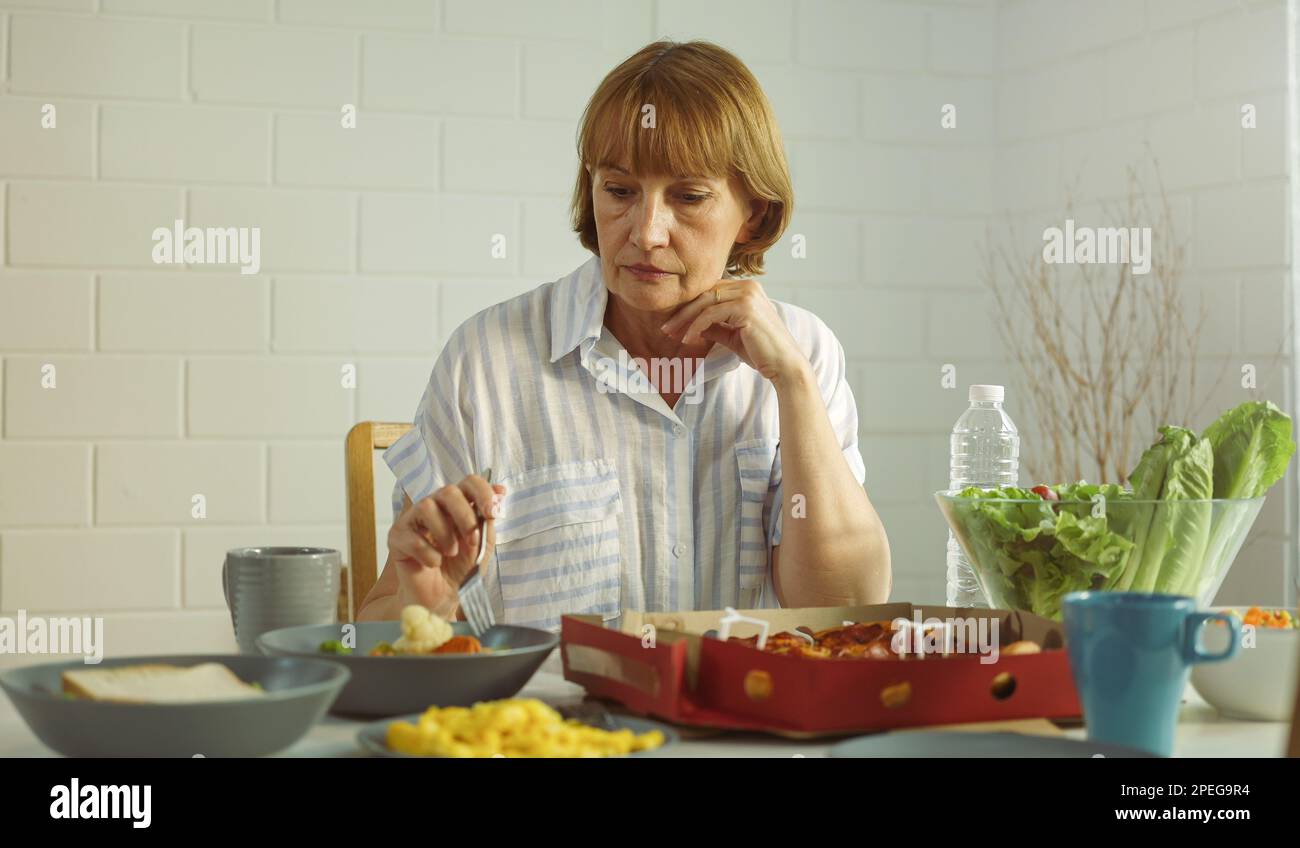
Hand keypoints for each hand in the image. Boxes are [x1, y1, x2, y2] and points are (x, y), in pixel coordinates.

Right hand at [386, 473, 504, 618]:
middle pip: (448, 491)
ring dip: (445, 534)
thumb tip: (500, 492)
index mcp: (458, 504)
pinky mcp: (397, 536)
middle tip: (472, 541)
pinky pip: (412, 537)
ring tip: (450, 553)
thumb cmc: (461, 568)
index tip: (493, 513)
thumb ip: (488, 520)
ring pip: (427, 507)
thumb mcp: (483, 544)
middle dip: (465, 517)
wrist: (441, 597)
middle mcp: (435, 505)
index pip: (470, 482)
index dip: (483, 493)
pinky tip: (433, 564)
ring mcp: (413, 519)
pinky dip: (429, 554)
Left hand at [659, 279, 808, 381]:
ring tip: (671, 334)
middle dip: (683, 311)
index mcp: (747, 289)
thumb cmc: (761, 352)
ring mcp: (748, 295)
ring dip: (685, 319)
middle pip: (705, 293)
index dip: (690, 306)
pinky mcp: (746, 307)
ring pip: (705, 301)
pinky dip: (696, 326)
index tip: (673, 323)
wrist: (784, 365)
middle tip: (666, 328)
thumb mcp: (732, 335)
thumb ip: (715, 326)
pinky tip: (688, 339)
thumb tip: (692, 324)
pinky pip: (711, 314)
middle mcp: (749, 286)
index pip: (711, 291)